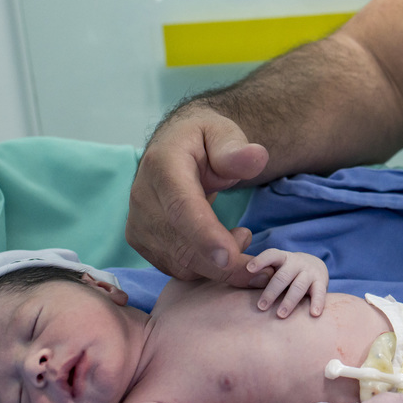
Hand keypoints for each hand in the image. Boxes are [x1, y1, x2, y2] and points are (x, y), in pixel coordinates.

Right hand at [126, 107, 269, 285]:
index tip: (230, 258)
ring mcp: (138, 222)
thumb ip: (236, 149)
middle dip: (225, 265)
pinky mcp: (142, 241)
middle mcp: (143, 197)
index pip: (181, 206)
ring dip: (220, 268)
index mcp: (163, 165)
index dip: (205, 235)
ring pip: (180, 263)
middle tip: (264, 268)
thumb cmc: (204, 139)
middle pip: (181, 245)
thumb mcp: (223, 133)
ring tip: (243, 237)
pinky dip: (207, 269)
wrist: (174, 146)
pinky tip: (226, 247)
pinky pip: (177, 268)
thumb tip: (255, 158)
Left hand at [246, 249, 328, 316]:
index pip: (271, 255)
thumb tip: (250, 283)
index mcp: (282, 257)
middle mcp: (297, 263)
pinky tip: (314, 314)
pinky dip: (318, 303)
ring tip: (280, 315)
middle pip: (283, 276)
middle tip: (261, 306)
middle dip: (271, 292)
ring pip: (299, 286)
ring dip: (289, 301)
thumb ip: (264, 276)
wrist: (315, 266)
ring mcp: (310, 272)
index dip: (260, 261)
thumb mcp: (276, 269)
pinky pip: (319, 293)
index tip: (249, 269)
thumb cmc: (287, 273)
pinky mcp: (322, 282)